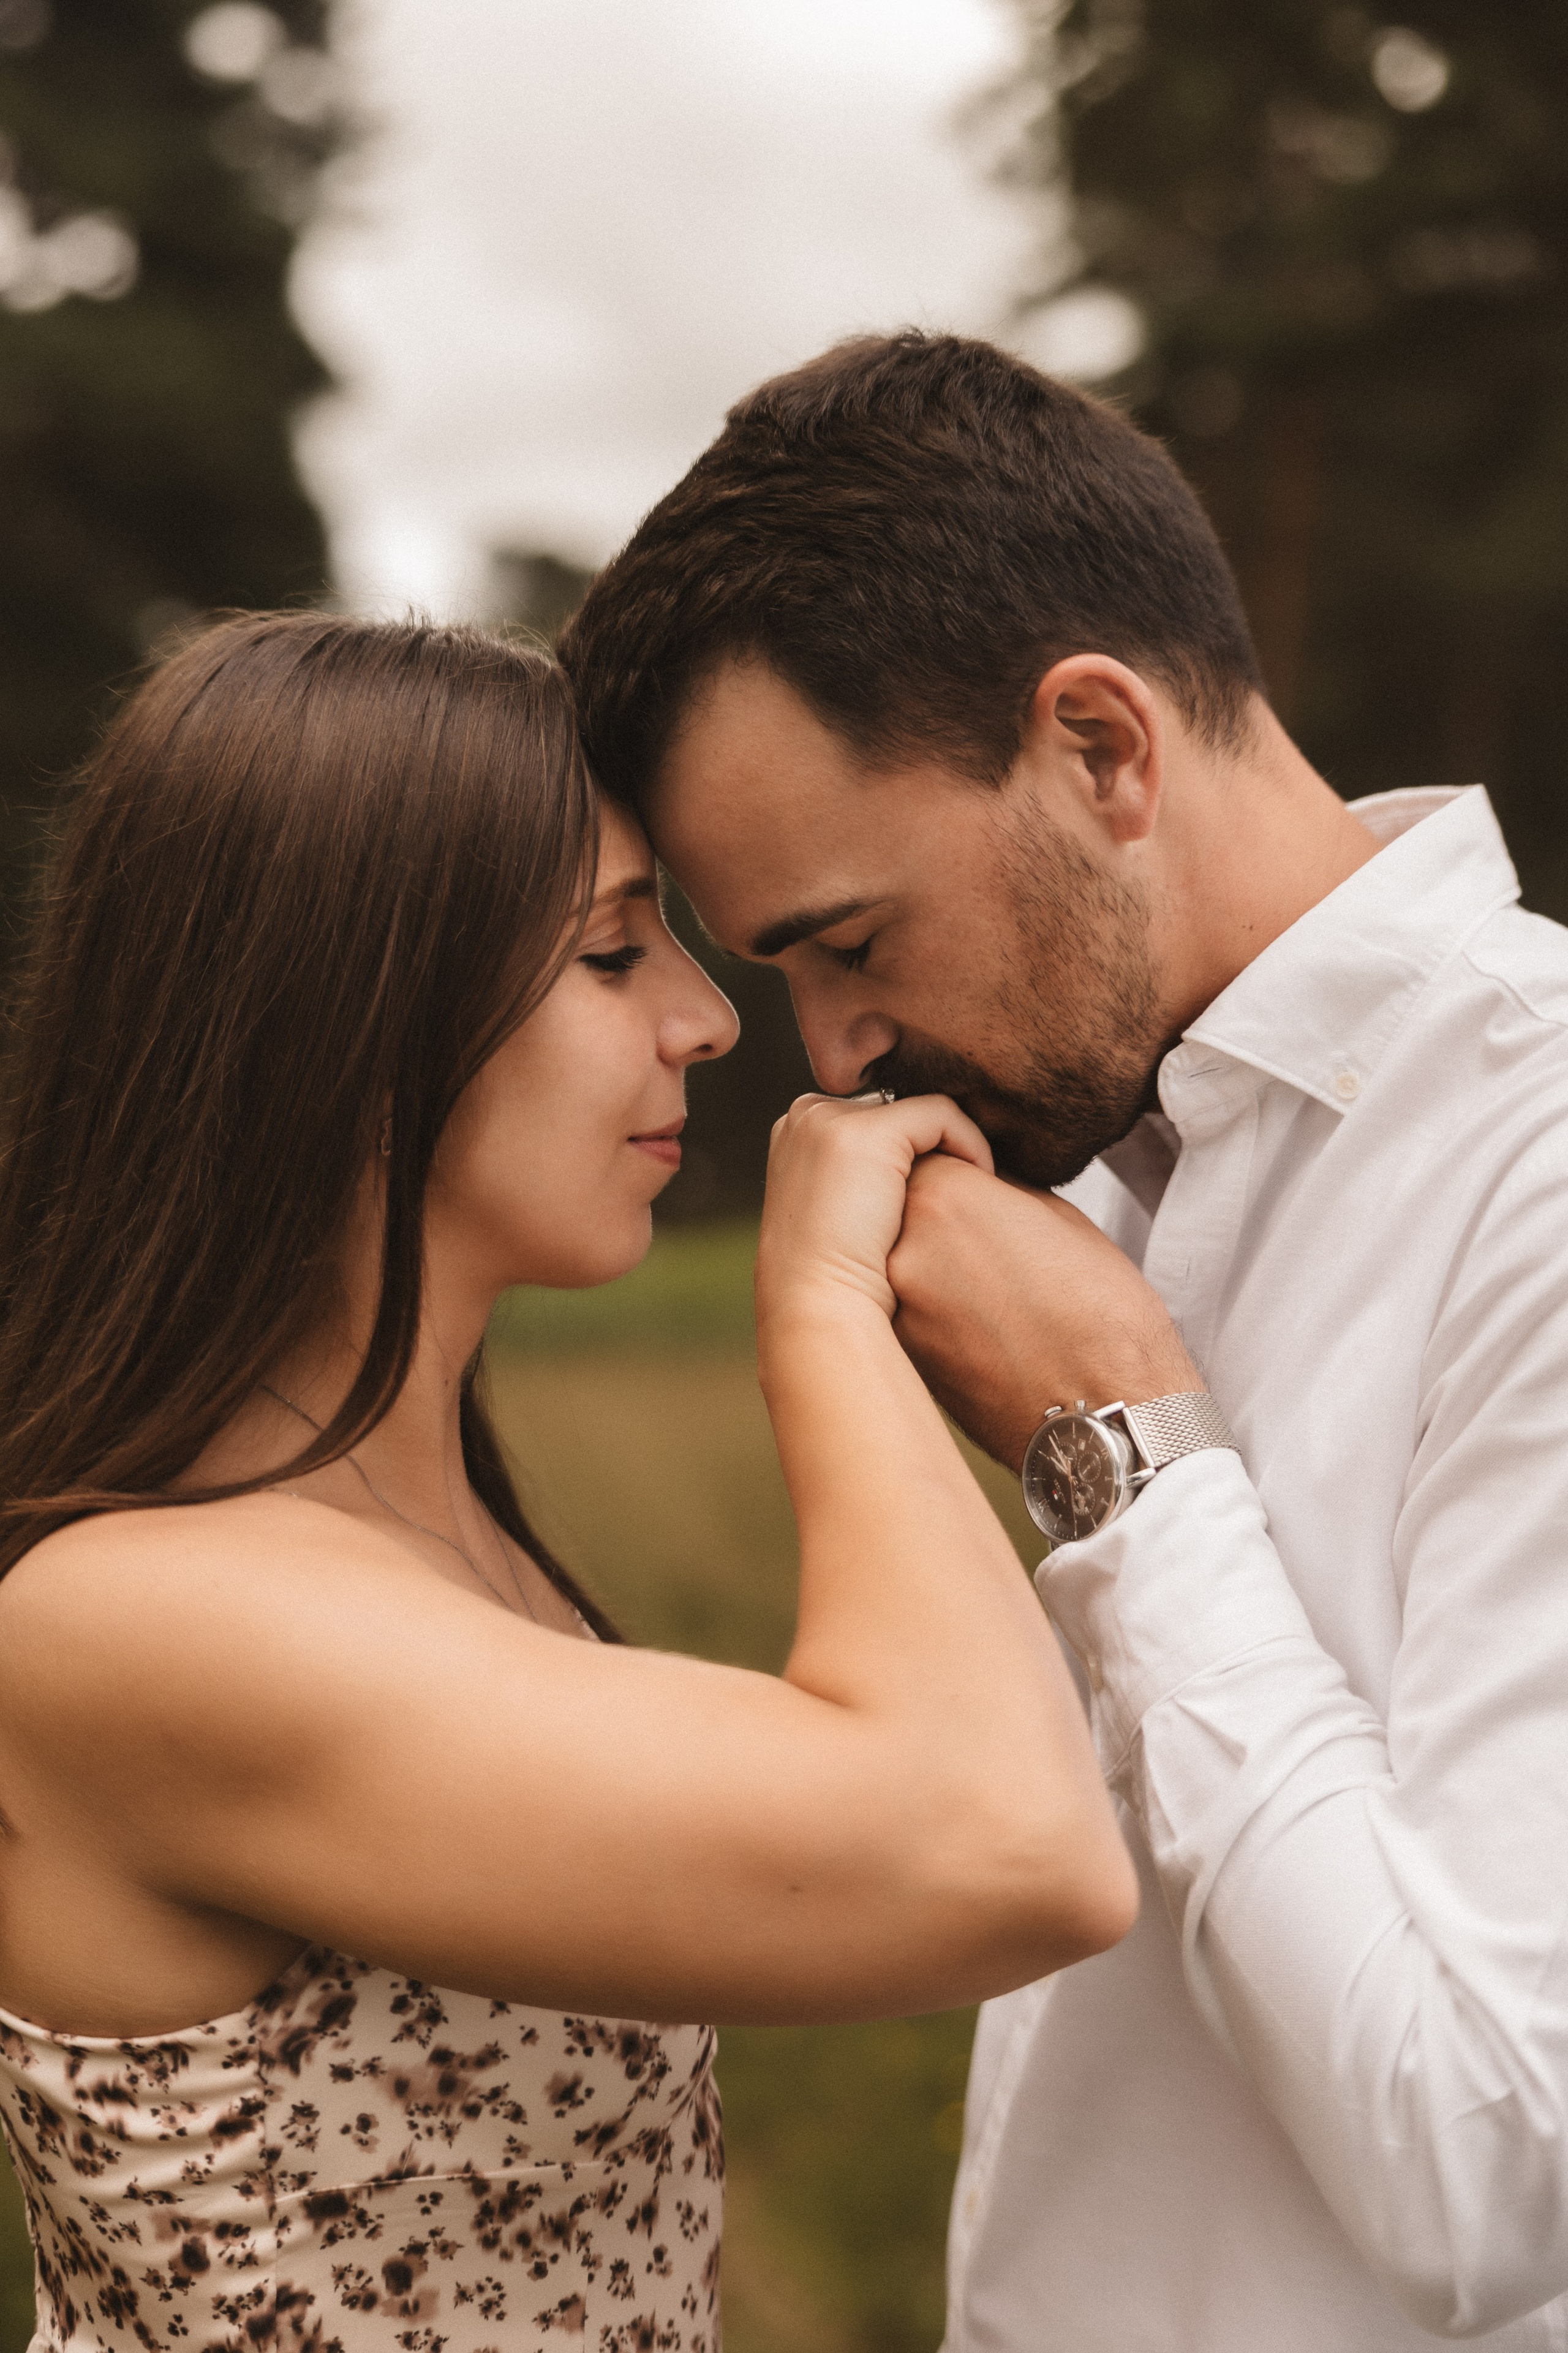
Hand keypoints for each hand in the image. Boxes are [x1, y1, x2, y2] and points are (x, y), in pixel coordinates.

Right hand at [757, 1092, 992, 1328]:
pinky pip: (941, 1115)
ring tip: (971, 1191)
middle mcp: (806, 1116)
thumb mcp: (831, 1217)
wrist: (819, 1305)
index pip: (865, 1119)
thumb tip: (897, 1177)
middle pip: (891, 1112)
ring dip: (951, 1148)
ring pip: (919, 1112)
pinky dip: (970, 1144)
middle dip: (928, 1147)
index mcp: (793, 1134)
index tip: (936, 1191)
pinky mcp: (870, 1132)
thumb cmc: (831, 1281)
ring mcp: (832, 1119)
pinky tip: (980, 1182)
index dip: (906, 1152)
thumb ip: (852, 1183)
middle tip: (960, 1191)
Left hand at [887, 1155, 1199, 1470]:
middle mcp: (904, 1245)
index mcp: (947, 1195)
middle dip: (931, 1212)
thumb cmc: (1103, 1315)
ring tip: (984, 1284)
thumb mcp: (1060, 1219)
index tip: (980, 1185)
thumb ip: (999, 1189)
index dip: (955, 1168)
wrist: (1108, 1414)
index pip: (922, 1152)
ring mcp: (895, 1305)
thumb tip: (972, 1179)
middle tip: (979, 1238)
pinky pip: (902, 1307)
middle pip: (896, 1204)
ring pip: (893, 1257)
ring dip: (926, 1259)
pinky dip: (929, 1305)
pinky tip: (977, 1320)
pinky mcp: (900, 1354)